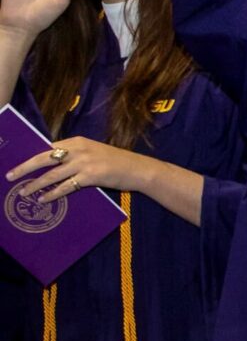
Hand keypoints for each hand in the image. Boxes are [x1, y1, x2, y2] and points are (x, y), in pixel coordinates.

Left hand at [5, 136, 149, 205]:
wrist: (139, 169)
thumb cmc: (117, 162)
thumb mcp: (94, 153)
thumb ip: (75, 156)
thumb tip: (52, 165)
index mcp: (78, 141)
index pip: (48, 147)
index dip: (31, 156)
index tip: (18, 163)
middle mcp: (78, 149)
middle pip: (44, 158)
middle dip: (25, 168)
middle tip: (10, 176)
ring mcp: (84, 162)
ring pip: (52, 174)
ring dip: (35, 185)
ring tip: (24, 192)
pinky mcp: (91, 176)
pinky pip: (66, 187)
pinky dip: (52, 194)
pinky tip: (44, 199)